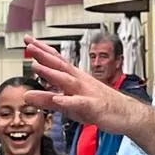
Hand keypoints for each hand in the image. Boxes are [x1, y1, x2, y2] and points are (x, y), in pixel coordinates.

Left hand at [22, 38, 146, 135]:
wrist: (126, 114)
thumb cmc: (98, 106)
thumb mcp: (68, 105)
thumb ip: (47, 99)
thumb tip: (27, 95)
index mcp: (74, 78)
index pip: (56, 61)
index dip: (42, 51)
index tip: (27, 40)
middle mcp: (80, 81)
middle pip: (60, 66)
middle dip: (44, 56)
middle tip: (29, 46)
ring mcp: (87, 93)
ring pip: (67, 81)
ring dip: (52, 73)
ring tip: (37, 67)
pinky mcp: (94, 107)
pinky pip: (80, 103)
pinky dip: (69, 101)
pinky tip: (59, 99)